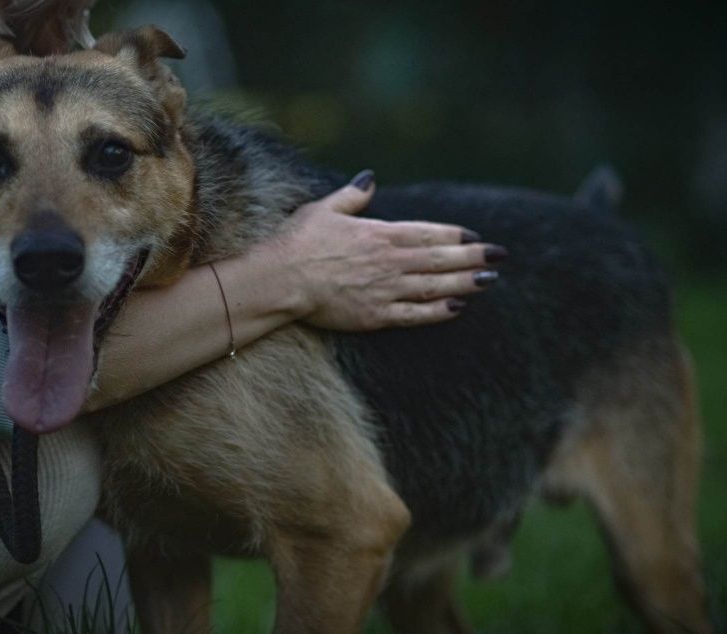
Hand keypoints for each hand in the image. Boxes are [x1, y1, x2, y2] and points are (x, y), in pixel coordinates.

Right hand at [264, 170, 503, 330]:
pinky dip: (439, 311)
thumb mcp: (324, 209)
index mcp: (380, 234)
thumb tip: (370, 178)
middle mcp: (390, 261)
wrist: (281, 280)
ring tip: (490, 280)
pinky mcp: (376, 315)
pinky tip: (458, 308)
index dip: (455, 236)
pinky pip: (415, 314)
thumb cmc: (297, 242)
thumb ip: (353, 196)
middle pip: (440, 259)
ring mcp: (385, 290)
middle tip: (500, 256)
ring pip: (435, 286)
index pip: (428, 233)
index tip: (476, 237)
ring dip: (465, 282)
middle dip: (473, 257)